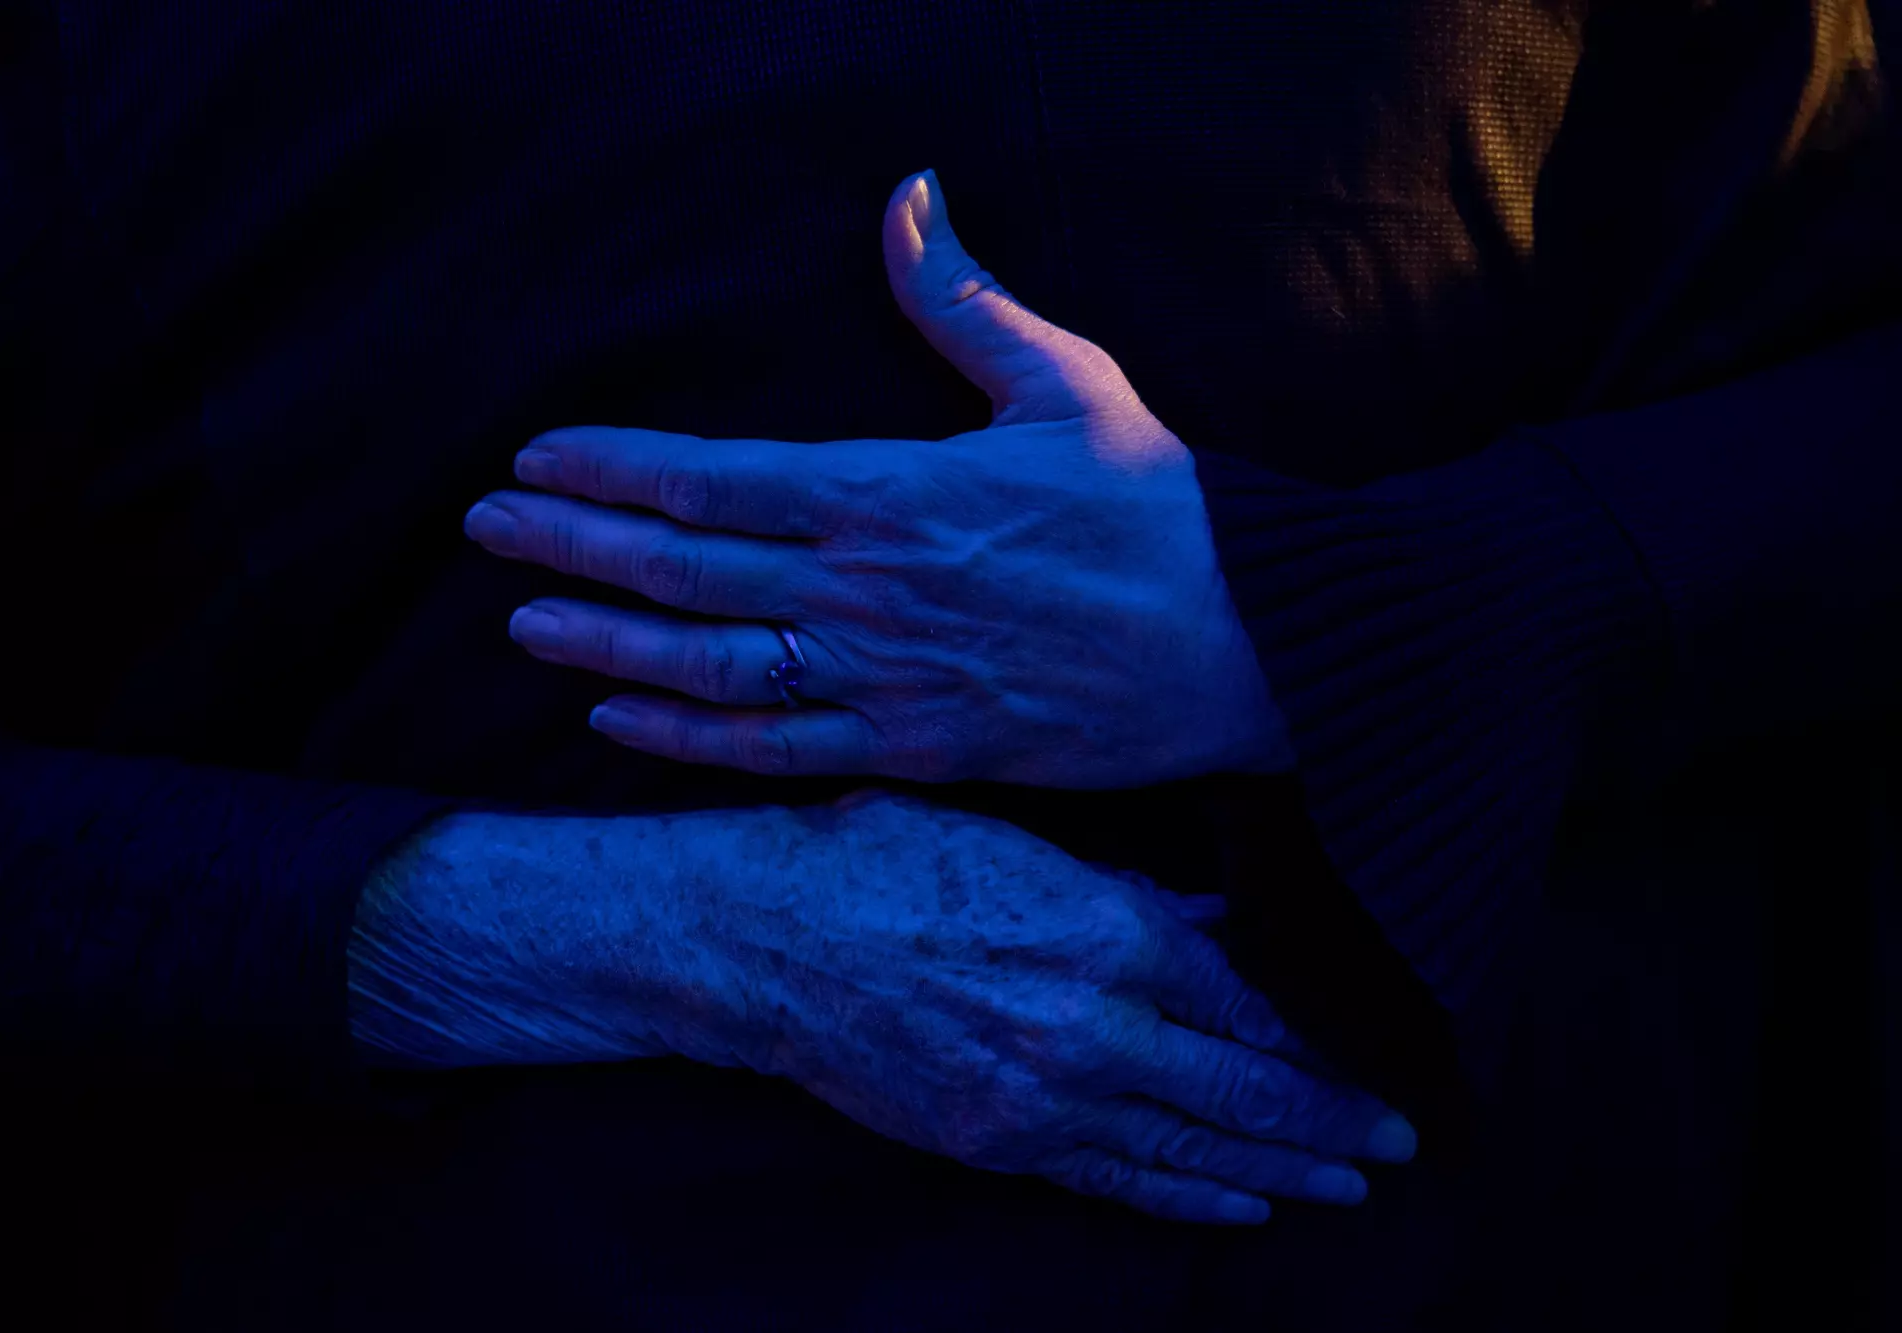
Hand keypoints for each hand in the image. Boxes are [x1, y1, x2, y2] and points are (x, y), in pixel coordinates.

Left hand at [463, 168, 1292, 787]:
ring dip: (606, 645)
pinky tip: (621, 723)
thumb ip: (964, 300)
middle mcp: (865, 592)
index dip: (611, 467)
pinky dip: (689, 738)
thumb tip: (908, 195)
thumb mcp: (1069, 384)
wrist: (1250, 646)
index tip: (537, 456)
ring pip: (708, 668)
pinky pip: (775, 751)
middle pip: (682, 572)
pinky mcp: (916, 750)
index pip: (711, 480)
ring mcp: (883, 680)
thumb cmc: (1162, 512)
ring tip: (524, 625)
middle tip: (486, 527)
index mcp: (890, 494)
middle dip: (571, 545)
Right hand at [671, 792, 1415, 1224]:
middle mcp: (1092, 1026)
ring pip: (1194, 1148)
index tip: (1371, 1054)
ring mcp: (1044, 1096)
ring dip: (1282, 1170)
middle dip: (1332, 1119)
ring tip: (1350, 1183)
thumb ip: (1133, 893)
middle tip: (1402, 1138)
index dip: (1319, 1039)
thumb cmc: (886, 861)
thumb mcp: (1021, 844)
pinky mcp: (1000, 1142)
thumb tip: (1218, 923)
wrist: (766, 939)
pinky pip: (1118, 1180)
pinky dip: (1190, 1196)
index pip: (1248, 1004)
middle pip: (1245, 1090)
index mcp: (1108, 934)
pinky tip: (1244, 1207)